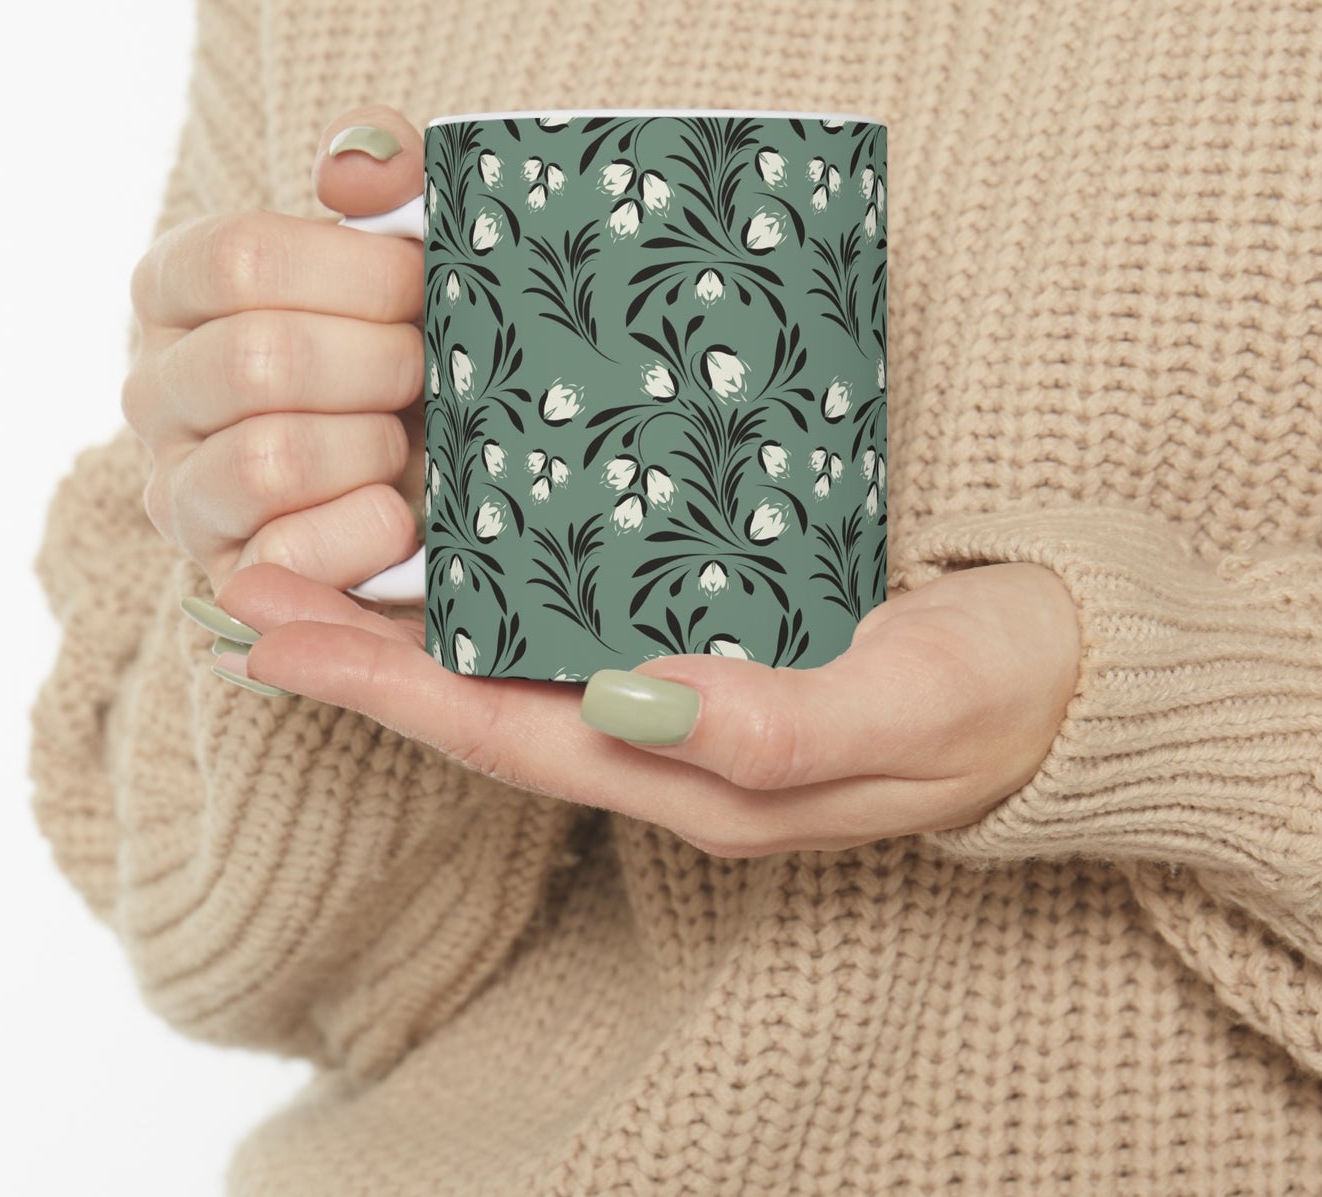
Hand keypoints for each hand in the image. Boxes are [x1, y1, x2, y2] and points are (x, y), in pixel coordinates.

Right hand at [123, 105, 427, 593]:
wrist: (446, 467)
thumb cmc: (413, 340)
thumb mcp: (409, 245)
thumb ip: (387, 174)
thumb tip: (353, 168)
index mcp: (180, 288)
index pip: (240, 258)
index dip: (358, 274)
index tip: (423, 286)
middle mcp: (155, 387)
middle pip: (260, 360)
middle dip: (381, 365)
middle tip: (429, 370)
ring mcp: (180, 489)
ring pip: (269, 459)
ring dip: (373, 448)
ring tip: (405, 442)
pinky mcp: (226, 575)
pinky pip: (287, 556)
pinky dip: (366, 530)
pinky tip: (400, 512)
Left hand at [210, 561, 1080, 856]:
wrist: (1074, 678)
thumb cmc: (998, 692)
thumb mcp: (908, 706)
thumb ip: (776, 725)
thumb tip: (634, 705)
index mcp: (698, 775)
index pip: (507, 735)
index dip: (384, 688)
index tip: (272, 634)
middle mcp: (671, 745)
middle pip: (484, 705)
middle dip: (361, 654)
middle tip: (248, 587)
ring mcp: (688, 699)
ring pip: (521, 668)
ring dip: (414, 623)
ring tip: (319, 564)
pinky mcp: (717, 645)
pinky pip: (582, 628)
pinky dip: (504, 593)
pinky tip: (467, 546)